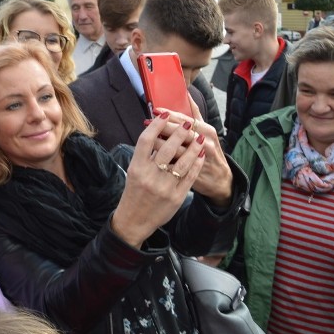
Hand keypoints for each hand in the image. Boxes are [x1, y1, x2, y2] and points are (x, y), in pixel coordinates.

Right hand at [110, 110, 206, 248]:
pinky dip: (197, 163)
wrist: (134, 220)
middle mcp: (150, 176)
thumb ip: (144, 154)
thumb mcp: (133, 171)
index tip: (165, 114)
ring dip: (193, 146)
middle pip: (167, 147)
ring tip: (199, 137)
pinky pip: (190, 175)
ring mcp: (164, 186)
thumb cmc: (133, 192)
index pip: (146, 140)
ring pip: (183, 161)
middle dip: (179, 132)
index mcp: (137, 167)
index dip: (157, 125)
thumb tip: (158, 132)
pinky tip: (200, 154)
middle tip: (188, 123)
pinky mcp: (176, 196)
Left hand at [153, 102, 232, 206]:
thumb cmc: (208, 151)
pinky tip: (154, 155)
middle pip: (181, 131)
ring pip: (178, 147)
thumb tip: (186, 93)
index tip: (155, 110)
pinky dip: (166, 158)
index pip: (185, 118)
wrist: (218, 178)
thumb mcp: (204, 131)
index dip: (169, 114)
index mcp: (206, 129)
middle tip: (147, 121)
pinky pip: (178, 163)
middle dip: (162, 126)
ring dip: (161, 141)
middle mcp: (205, 140)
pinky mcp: (194, 170)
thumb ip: (194, 114)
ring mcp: (200, 156)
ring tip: (148, 137)